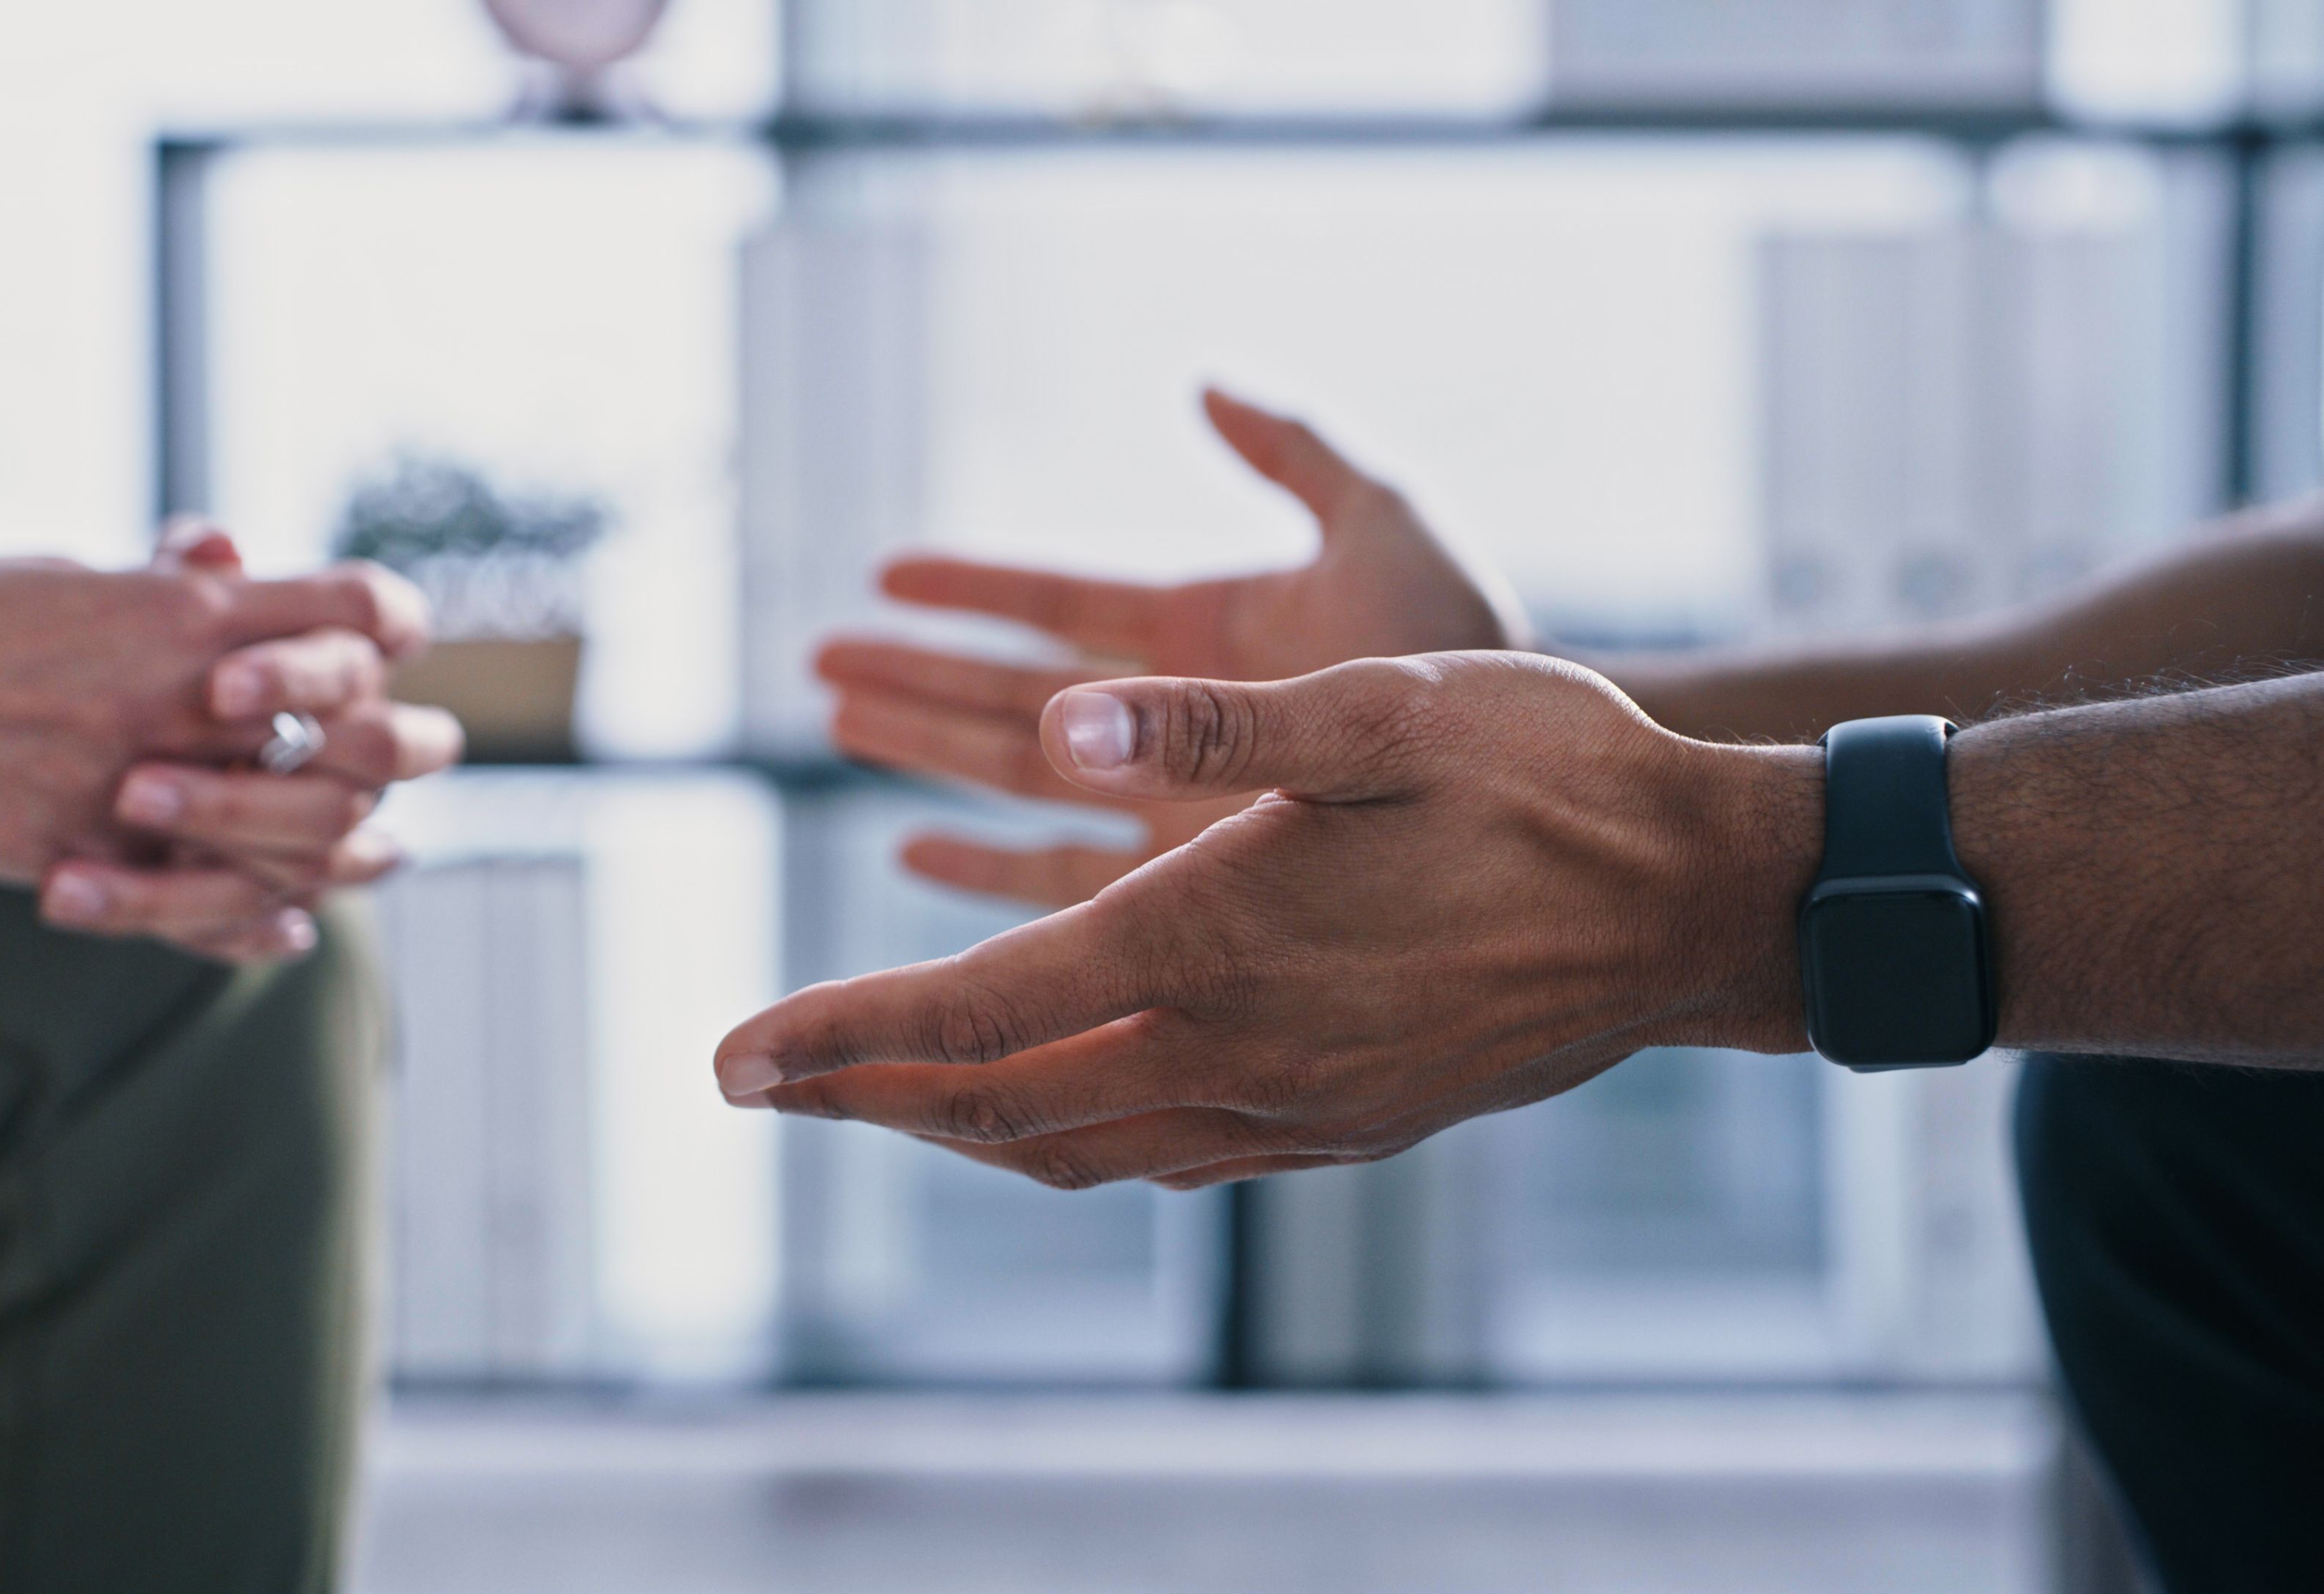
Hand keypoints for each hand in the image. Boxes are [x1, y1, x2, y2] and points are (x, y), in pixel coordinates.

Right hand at [0, 557, 450, 952]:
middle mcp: (180, 696)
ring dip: (340, 850)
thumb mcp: (64, 575)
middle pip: (354, 736)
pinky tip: (283, 924)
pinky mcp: (79, 856)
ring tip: (361, 857)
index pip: (360, 615)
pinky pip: (204, 909)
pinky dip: (256, 922)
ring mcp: (132, 782)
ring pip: (299, 837)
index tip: (375, 653)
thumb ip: (160, 583)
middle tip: (381, 762)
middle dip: (385, 753)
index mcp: (184, 609)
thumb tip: (224, 554)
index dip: (385, 635)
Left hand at [715, 654, 1818, 1190]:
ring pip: (1070, 1148)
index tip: (725, 1056)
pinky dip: (1060, 1138)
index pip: (977, 1017)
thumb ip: (1210, 718)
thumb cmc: (1551, 778)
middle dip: (858, 1094)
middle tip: (750, 1081)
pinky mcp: (1340, 1128)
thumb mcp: (1383, 705)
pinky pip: (1157, 1158)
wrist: (1702, 905)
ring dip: (951, 1124)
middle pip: (995, 1105)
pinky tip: (1036, 1107)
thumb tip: (1061, 704)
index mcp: (1215, 943)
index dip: (837, 1035)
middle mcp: (1235, 1053)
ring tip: (861, 1091)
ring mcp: (1291, 1111)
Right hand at [819, 388, 1529, 907]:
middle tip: (818, 661)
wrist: (1539, 775)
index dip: (973, 586)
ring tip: (840, 719)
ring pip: (1019, 773)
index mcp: (1205, 631)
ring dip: (925, 747)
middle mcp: (1176, 718)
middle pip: (1013, 693)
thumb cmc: (1470, 646)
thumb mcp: (1381, 519)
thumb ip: (1292, 448)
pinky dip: (987, 866)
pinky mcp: (1189, 881)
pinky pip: (1066, 878)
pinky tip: (915, 850)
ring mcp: (1177, 800)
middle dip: (916, 674)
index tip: (885, 573)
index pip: (1060, 602)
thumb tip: (1204, 383)